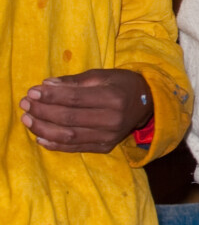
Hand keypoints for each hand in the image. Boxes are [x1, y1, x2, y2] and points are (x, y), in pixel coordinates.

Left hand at [19, 69, 152, 153]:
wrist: (147, 103)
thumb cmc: (121, 84)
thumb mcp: (101, 75)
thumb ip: (74, 82)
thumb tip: (46, 85)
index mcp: (113, 97)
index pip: (75, 99)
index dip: (51, 97)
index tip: (32, 92)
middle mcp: (112, 119)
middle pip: (69, 118)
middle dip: (42, 111)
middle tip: (25, 104)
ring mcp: (109, 136)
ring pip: (68, 136)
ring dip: (43, 129)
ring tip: (28, 120)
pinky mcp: (105, 147)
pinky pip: (75, 148)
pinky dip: (55, 144)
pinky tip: (40, 137)